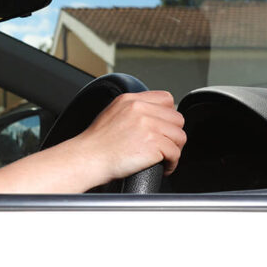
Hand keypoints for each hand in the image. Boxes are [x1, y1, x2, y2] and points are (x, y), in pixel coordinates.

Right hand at [64, 91, 186, 185]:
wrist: (87, 158)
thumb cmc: (96, 144)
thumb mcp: (112, 114)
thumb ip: (133, 111)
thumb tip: (153, 118)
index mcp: (130, 100)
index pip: (166, 99)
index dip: (168, 116)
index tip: (163, 128)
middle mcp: (140, 109)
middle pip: (177, 119)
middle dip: (172, 135)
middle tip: (163, 146)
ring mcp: (148, 125)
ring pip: (180, 136)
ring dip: (174, 150)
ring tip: (163, 158)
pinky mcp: (153, 143)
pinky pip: (175, 153)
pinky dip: (171, 164)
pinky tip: (162, 167)